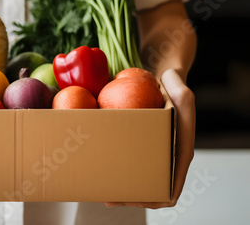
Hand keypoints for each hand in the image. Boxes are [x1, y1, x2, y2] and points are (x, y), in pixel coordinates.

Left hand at [105, 68, 195, 208]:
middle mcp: (168, 158)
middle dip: (130, 199)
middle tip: (107, 198)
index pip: (171, 188)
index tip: (131, 201)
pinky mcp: (141, 145)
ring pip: (137, 180)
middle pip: (151, 190)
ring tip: (100, 189)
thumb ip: (181, 93)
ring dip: (121, 189)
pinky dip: (116, 169)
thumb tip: (174, 102)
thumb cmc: (172, 85)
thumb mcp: (180, 88)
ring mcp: (154, 153)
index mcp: (180, 153)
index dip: (154, 200)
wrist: (163, 79)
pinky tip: (99, 165)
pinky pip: (129, 163)